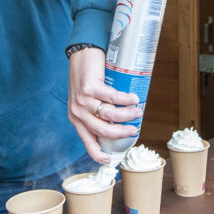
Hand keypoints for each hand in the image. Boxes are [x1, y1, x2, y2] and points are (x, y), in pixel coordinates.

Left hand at [67, 46, 141, 163]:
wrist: (81, 54)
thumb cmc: (86, 77)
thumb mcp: (86, 100)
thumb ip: (97, 113)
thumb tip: (119, 123)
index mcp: (76, 119)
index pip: (87, 142)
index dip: (98, 154)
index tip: (110, 160)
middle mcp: (77, 112)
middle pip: (104, 131)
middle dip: (122, 133)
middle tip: (134, 129)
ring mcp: (83, 100)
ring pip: (110, 115)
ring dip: (128, 115)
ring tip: (137, 111)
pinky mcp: (90, 87)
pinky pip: (113, 98)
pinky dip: (126, 100)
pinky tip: (134, 98)